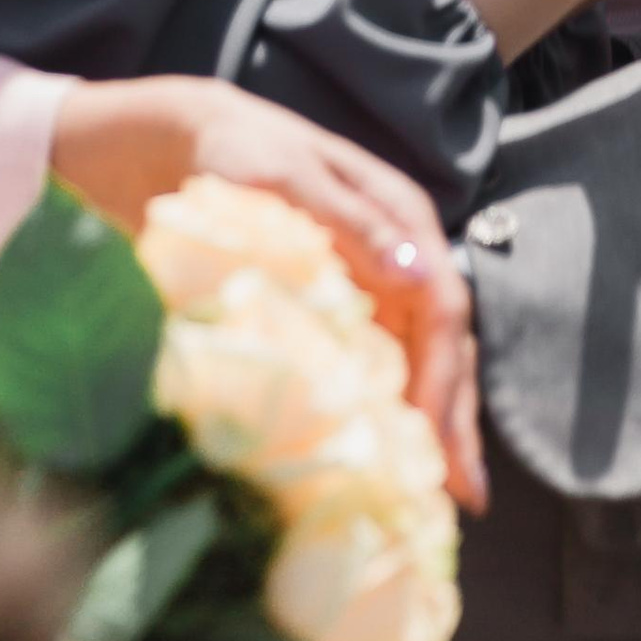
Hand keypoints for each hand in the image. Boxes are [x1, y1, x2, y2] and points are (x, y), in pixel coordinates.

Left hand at [48, 77, 484, 512]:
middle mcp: (396, 251)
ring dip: (432, 421)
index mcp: (400, 215)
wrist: (179, 145)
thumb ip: (350, 222)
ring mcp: (371, 280)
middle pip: (442, 340)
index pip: (441, 304)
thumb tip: (416, 272)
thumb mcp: (288, 179)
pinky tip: (391, 456)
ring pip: (419, 358)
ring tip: (440, 495)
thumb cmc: (235, 153)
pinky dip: (392, 409)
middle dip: (455, 415)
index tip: (432, 440)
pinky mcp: (339, 303)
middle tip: (461, 495)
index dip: (444, 375)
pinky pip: (381, 362)